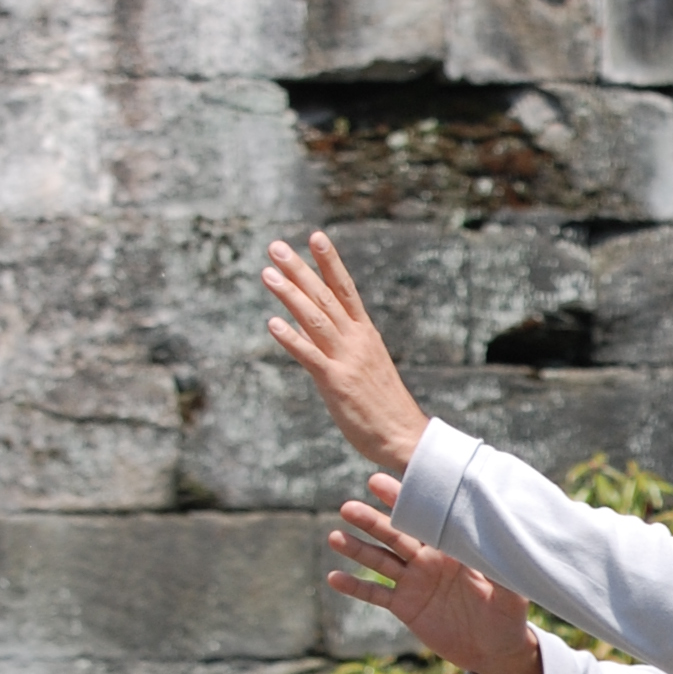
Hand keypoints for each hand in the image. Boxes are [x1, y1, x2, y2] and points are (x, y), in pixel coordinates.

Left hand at [264, 232, 430, 475]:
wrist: (405, 437)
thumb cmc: (382, 406)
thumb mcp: (361, 366)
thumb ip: (330, 344)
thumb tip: (299, 324)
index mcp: (365, 334)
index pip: (345, 290)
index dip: (330, 263)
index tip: (316, 237)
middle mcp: (356, 340)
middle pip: (325, 297)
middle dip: (299, 270)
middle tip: (275, 246)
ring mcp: (347, 360)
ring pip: (314, 319)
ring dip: (290, 295)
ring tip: (267, 274)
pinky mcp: (337, 383)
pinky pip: (310, 356)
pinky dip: (291, 339)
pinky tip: (272, 324)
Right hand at [328, 481, 542, 673]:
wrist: (496, 649)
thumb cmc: (508, 614)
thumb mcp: (510, 589)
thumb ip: (500, 567)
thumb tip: (501, 543)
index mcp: (452, 549)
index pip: (425, 520)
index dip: (404, 503)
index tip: (381, 485)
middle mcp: (428, 560)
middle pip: (395, 536)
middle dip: (372, 521)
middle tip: (348, 507)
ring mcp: (413, 582)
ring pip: (380, 561)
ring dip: (357, 549)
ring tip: (335, 537)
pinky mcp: (404, 606)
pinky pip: (376, 595)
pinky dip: (356, 587)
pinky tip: (334, 578)